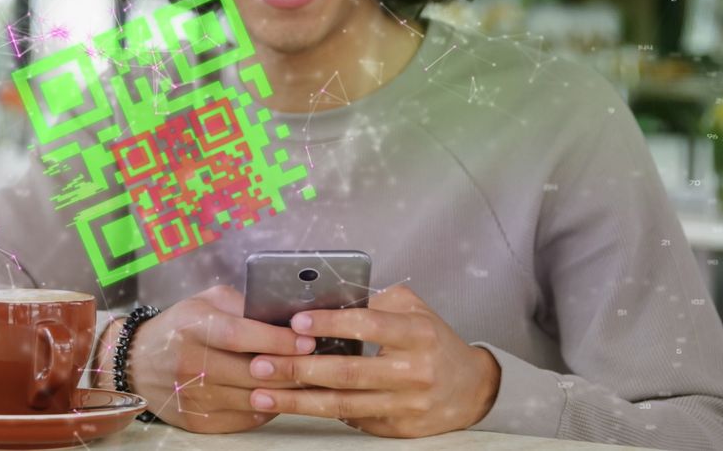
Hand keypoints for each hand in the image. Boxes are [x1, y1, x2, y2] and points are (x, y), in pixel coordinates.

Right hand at [94, 285, 315, 433]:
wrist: (138, 364)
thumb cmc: (180, 327)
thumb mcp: (205, 302)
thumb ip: (242, 304)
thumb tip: (284, 315)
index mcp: (194, 327)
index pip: (242, 335)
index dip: (278, 339)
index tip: (308, 339)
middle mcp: (192, 363)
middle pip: (254, 372)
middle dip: (292, 367)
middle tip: (318, 360)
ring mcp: (195, 397)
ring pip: (255, 399)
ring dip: (285, 391)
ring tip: (305, 378)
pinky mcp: (200, 421)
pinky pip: (247, 419)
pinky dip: (268, 408)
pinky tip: (277, 394)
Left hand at [246, 285, 500, 437]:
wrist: (470, 390)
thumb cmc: (432, 341)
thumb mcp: (413, 310)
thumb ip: (374, 302)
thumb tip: (324, 300)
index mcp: (417, 334)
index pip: (369, 325)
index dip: (330, 324)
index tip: (296, 322)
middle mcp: (413, 372)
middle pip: (348, 373)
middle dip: (298, 368)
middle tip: (260, 364)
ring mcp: (405, 405)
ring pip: (343, 404)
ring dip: (297, 400)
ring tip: (261, 393)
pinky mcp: (396, 429)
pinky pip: (350, 418)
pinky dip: (317, 412)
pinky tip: (289, 405)